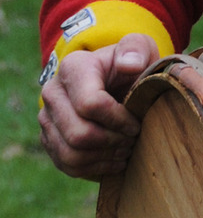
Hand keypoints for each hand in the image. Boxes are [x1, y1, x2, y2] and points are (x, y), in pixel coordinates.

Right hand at [40, 36, 159, 180]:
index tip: (137, 123)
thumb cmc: (130, 66)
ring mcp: (47, 118)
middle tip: (133, 140)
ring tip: (125, 150)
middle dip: (113, 142)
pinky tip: (114, 159)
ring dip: (104, 158)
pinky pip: (67, 165)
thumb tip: (128, 65)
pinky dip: (94, 168)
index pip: (90, 104)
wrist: (112, 81)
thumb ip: (136, 49)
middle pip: (78, 134)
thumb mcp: (139, 49)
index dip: (119, 120)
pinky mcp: (49, 139)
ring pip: (71, 154)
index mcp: (73, 68)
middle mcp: (52, 93)